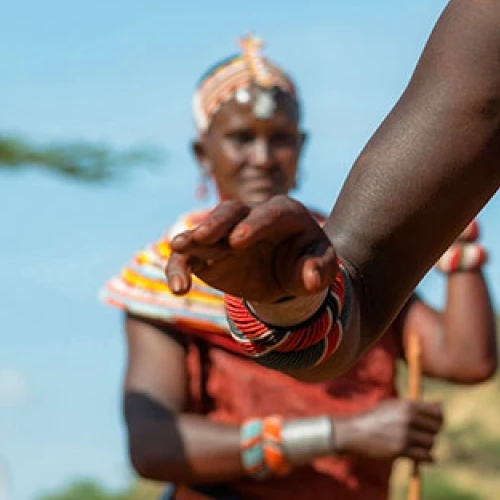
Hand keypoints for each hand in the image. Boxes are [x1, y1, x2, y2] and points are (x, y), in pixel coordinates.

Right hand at [165, 197, 336, 321]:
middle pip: (232, 211)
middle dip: (218, 222)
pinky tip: (179, 288)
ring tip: (177, 247)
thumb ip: (319, 270)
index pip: (270, 214)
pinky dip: (180, 268)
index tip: (238, 240)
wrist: (287, 272)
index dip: (254, 225)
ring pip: (205, 229)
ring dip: (191, 238)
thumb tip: (310, 278)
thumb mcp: (321, 267)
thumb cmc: (307, 263)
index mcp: (285, 213)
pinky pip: (189, 257)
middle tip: (203, 235)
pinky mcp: (208, 253)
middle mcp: (251, 217)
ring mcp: (227, 233)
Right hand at [334, 399, 443, 462]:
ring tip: (416, 446)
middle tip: (424, 438)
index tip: (433, 427)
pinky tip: (425, 459)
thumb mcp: (394, 406)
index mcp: (408, 405)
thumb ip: (418, 406)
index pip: (437, 413)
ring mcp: (405, 434)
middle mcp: (408, 418)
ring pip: (431, 443)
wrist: (352, 433)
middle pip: (436, 428)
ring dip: (427, 447)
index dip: (438, 421)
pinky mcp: (400, 450)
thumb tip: (441, 404)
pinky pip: (423, 456)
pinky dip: (427, 459)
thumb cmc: (374, 418)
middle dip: (432, 434)